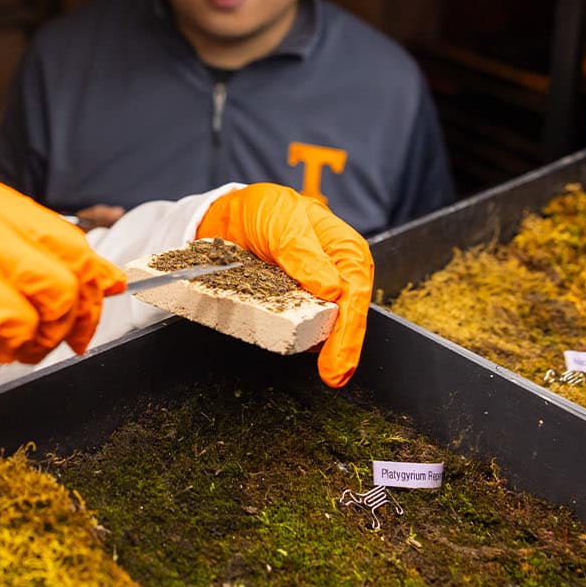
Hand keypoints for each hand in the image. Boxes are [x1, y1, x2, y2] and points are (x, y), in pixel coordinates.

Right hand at [0, 176, 126, 409]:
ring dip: (42, 336)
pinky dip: (11, 349)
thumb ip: (11, 257)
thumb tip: (83, 281)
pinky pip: (21, 327)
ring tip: (10, 347)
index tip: (105, 297)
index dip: (93, 273)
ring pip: (54, 298)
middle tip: (69, 340)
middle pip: (72, 266)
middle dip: (79, 312)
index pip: (66, 234)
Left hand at [196, 183, 373, 386]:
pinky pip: (297, 324)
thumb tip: (331, 290)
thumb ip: (304, 254)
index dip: (349, 332)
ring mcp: (314, 291)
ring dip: (318, 343)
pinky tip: (291, 346)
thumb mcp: (284, 223)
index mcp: (345, 252)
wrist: (232, 215)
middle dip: (342, 348)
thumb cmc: (267, 211)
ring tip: (321, 367)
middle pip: (345, 317)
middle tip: (333, 375)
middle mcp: (336, 274)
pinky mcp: (292, 302)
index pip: (354, 296)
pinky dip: (296, 337)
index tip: (339, 362)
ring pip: (323, 325)